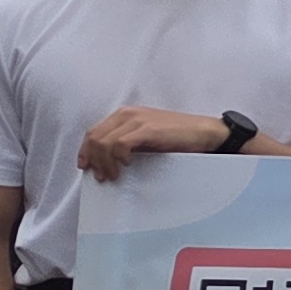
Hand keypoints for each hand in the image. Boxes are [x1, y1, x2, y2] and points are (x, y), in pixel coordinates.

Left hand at [76, 108, 238, 179]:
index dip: (86, 150)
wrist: (204, 132)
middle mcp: (128, 114)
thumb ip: (127, 142)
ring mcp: (138, 120)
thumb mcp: (146, 137)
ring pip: (104, 142)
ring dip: (104, 162)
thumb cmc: (178, 136)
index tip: (86, 166)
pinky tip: (127, 165)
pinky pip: (121, 144)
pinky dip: (119, 157)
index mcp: (126, 114)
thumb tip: (107, 159)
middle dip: (93, 159)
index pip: (94, 131)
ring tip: (113, 175)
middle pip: (95, 137)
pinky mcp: (148, 129)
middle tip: (101, 176)